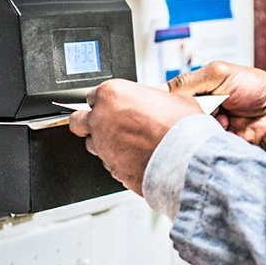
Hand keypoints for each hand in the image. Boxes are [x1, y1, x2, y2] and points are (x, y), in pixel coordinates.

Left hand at [69, 79, 201, 195]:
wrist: (187, 160)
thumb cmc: (182, 128)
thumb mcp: (173, 99)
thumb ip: (152, 98)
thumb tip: (154, 100)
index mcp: (112, 95)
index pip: (92, 96)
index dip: (105, 102)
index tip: (114, 106)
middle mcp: (101, 120)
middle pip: (78, 120)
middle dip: (88, 122)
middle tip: (106, 124)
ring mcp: (103, 147)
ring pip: (92, 145)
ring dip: (105, 144)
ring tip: (129, 144)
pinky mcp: (111, 169)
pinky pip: (110, 164)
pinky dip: (120, 162)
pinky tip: (139, 158)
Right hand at [166, 61, 265, 150]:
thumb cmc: (255, 86)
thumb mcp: (219, 73)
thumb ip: (189, 81)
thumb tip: (162, 90)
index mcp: (196, 92)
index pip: (170, 100)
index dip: (170, 103)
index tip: (177, 103)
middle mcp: (199, 112)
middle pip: (178, 119)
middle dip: (191, 115)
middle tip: (211, 110)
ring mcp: (208, 129)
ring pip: (190, 135)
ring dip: (204, 127)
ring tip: (224, 119)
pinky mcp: (217, 146)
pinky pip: (204, 148)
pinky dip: (212, 140)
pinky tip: (227, 130)